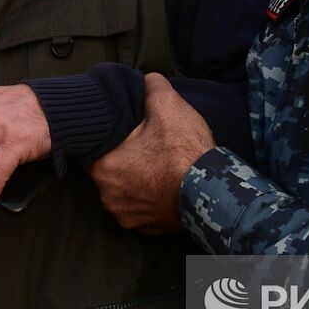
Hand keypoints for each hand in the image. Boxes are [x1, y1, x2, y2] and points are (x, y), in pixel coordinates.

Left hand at [90, 74, 211, 233]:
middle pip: (110, 170)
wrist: (212, 190)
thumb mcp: (167, 105)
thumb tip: (146, 79)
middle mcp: (107, 195)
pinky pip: (141, 208)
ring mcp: (126, 215)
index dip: (113, 138)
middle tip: (148, 147)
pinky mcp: (145, 228)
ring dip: (137, 181)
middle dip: (125, 159)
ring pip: (125, 190)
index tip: (129, 133)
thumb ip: (151, 86)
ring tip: (158, 166)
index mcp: (103, 166)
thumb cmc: (185, 150)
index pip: (96, 147)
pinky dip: (149, 198)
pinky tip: (165, 184)